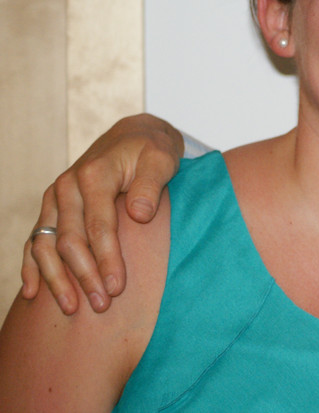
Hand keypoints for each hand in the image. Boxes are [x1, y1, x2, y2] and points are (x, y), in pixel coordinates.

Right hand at [21, 114, 183, 313]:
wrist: (134, 136)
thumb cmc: (151, 150)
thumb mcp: (161, 158)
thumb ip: (151, 184)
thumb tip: (139, 215)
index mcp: (94, 175)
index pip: (99, 226)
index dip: (107, 259)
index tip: (117, 287)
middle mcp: (67, 187)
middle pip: (70, 241)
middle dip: (84, 276)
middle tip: (102, 306)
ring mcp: (56, 199)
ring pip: (46, 244)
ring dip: (57, 279)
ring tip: (72, 308)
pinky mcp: (52, 208)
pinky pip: (35, 240)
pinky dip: (31, 267)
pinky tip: (33, 293)